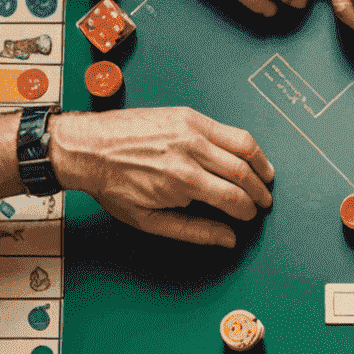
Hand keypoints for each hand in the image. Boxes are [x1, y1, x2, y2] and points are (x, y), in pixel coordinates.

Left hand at [51, 107, 273, 247]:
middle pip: (244, 173)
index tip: (250, 216)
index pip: (233, 198)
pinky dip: (245, 144)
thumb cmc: (112, 184)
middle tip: (264, 201)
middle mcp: (191, 151)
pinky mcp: (188, 115)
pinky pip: (228, 129)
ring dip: (261, 165)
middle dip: (260, 191)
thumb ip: (194, 231)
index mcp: (182, 180)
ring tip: (266, 178)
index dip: (248, 211)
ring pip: (244, 146)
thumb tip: (227, 239)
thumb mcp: (149, 220)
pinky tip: (248, 155)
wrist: (86, 147)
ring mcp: (191, 129)